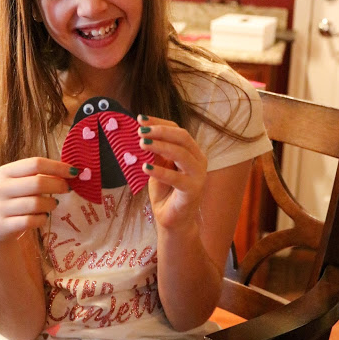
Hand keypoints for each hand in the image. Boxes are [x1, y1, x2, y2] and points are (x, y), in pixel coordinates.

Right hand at [0, 157, 76, 245]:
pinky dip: (42, 219)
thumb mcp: (20, 183)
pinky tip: (43, 216)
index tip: (74, 172)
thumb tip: (70, 172)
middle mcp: (0, 188)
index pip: (36, 163)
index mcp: (6, 172)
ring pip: (36, 204)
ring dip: (51, 204)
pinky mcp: (2, 226)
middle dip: (58, 185)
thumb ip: (39, 175)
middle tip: (67, 189)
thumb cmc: (13, 199)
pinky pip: (30, 221)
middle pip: (37, 183)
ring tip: (54, 204)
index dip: (58, 167)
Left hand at [137, 115, 207, 230]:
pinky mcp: (193, 191)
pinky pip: (176, 178)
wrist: (172, 220)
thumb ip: (156, 151)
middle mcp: (198, 160)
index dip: (159, 123)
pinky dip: (159, 171)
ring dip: (160, 146)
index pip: (177, 130)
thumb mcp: (158, 165)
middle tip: (141, 131)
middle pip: (182, 137)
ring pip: (181, 154)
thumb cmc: (165, 191)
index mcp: (191, 151)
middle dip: (160, 131)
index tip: (140, 119)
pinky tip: (145, 166)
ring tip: (141, 144)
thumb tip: (143, 132)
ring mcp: (198, 176)